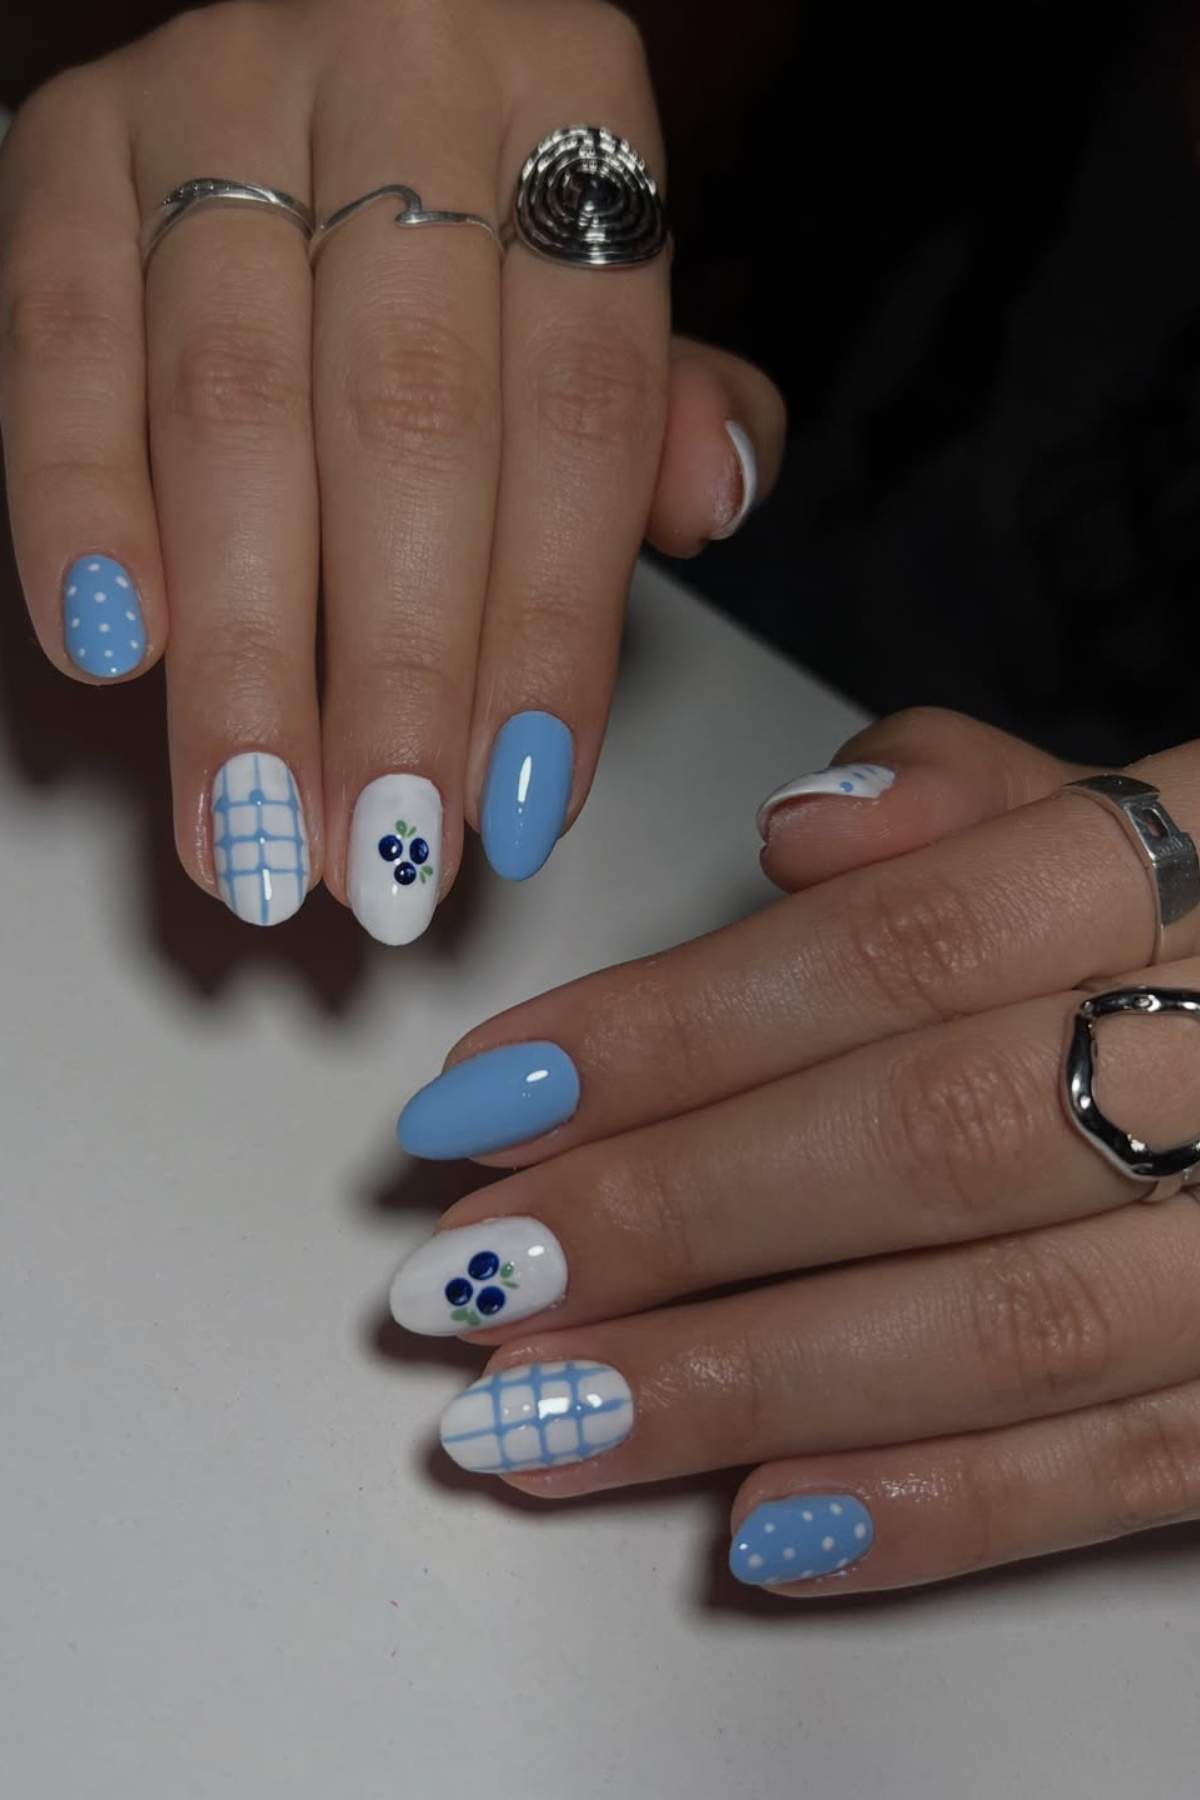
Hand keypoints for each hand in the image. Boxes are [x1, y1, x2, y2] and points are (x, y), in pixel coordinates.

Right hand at [0, 0, 782, 936]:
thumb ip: (661, 405)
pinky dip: (78, 504)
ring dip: (244, 648)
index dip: (553, 631)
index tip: (520, 804)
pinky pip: (62, 336)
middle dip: (391, 674)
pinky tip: (111, 652)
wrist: (329, 37)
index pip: (584, 411)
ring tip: (253, 823)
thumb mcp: (599, 275)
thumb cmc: (478, 206)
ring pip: (233, 406)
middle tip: (382, 854)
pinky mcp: (76, 143)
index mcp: (570, 100)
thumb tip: (709, 498)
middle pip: (408, 422)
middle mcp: (402, 73)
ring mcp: (221, 95)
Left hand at [388, 708, 1199, 1594]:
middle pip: (932, 1137)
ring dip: (749, 1382)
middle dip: (677, 1218)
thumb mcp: (1165, 810)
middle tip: (474, 1272)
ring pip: (1008, 1324)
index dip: (676, 1030)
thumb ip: (983, 803)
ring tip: (544, 1416)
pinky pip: (1135, 1473)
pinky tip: (761, 1528)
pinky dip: (945, 1511)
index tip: (490, 1099)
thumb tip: (800, 832)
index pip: (903, 948)